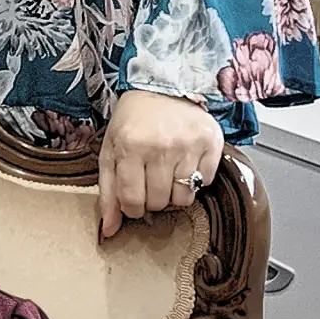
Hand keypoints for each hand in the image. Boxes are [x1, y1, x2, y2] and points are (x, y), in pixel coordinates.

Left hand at [99, 89, 224, 239]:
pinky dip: (196, 178)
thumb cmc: (133, 122)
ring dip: (175, 191)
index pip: (132, 201)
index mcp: (129, 147)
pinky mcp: (211, 142)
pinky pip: (206, 182)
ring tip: (168, 171)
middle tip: (151, 177)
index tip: (135, 199)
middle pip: (159, 202)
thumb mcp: (111, 152)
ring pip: (184, 198)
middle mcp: (160, 146)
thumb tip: (109, 231)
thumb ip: (108, 193)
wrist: (163, 86)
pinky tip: (185, 161)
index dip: (133, 207)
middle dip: (153, 198)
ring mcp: (188, 145)